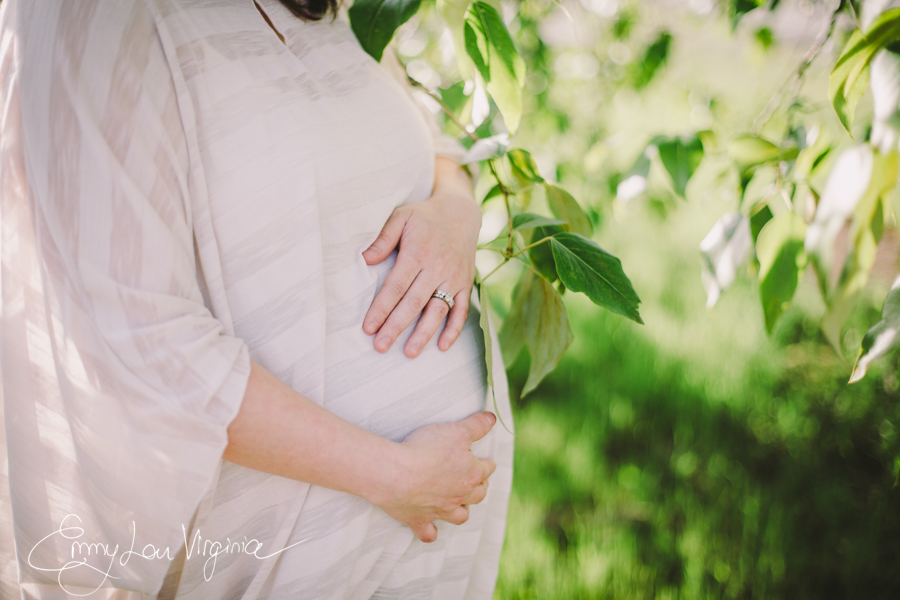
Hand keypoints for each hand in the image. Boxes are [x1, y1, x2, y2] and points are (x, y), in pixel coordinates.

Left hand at [362, 158, 481, 357]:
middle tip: (380, 346)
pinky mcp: (466, 283)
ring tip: (409, 353)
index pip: (396, 286)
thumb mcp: (401, 217)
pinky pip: (462, 310)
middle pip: (413, 303)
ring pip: (438, 310)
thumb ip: (383, 238)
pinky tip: (443, 347)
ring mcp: (454, 277)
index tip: (368, 328)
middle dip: (396, 326)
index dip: (381, 308)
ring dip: (424, 333)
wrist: (461, 212)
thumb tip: (365, 259)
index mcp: (417, 253)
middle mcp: (437, 268)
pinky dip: (454, 329)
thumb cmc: (424, 216)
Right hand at [369, 411, 497, 542]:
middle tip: (479, 483)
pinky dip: (431, 533)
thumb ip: (476, 425)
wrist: (396, 473)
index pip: (486, 469)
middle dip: (480, 488)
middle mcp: (458, 495)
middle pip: (477, 495)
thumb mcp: (456, 430)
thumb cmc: (426, 449)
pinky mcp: (419, 520)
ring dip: (462, 511)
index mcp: (470, 474)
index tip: (488, 463)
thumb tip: (492, 419)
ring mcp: (440, 510)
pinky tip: (432, 531)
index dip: (487, 464)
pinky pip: (428, 533)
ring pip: (459, 516)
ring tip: (461, 506)